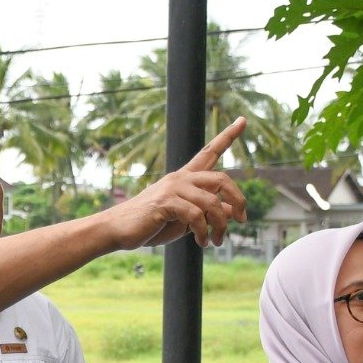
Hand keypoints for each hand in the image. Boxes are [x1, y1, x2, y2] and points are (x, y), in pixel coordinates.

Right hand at [105, 117, 248, 249]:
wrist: (118, 230)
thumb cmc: (152, 225)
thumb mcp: (186, 220)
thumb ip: (208, 213)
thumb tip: (233, 211)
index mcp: (185, 178)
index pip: (209, 152)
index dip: (228, 136)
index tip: (243, 120)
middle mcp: (181, 178)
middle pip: (221, 178)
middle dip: (239, 198)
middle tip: (243, 220)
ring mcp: (173, 188)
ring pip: (212, 202)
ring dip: (220, 225)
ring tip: (216, 241)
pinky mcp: (166, 202)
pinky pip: (196, 215)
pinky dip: (203, 232)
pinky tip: (201, 242)